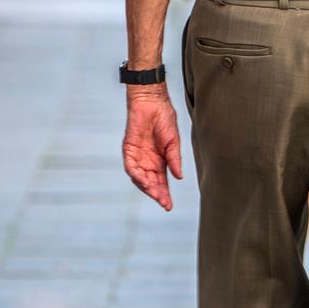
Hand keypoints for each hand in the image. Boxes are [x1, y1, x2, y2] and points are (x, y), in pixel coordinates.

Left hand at [122, 87, 182, 210]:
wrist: (152, 101)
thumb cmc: (164, 118)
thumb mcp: (173, 142)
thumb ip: (174, 160)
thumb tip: (179, 177)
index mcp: (159, 161)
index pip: (161, 182)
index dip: (164, 194)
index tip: (169, 206)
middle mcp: (147, 161)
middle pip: (151, 183)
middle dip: (157, 194)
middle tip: (163, 203)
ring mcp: (137, 156)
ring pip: (140, 178)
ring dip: (147, 187)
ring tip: (155, 194)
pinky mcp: (129, 149)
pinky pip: (130, 166)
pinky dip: (137, 175)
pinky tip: (144, 181)